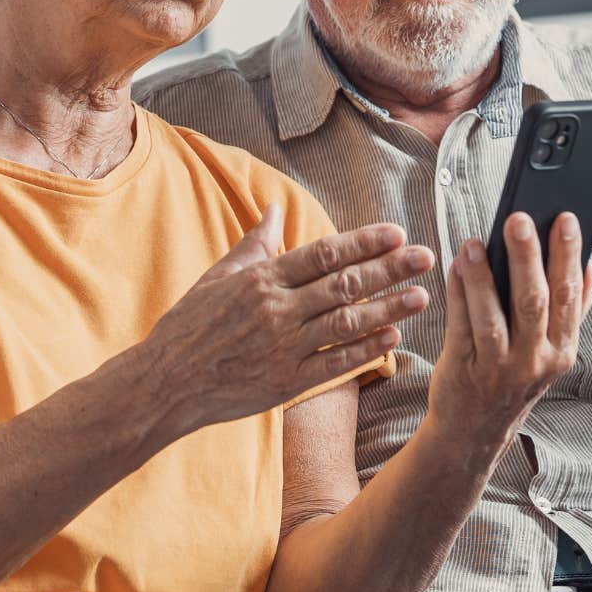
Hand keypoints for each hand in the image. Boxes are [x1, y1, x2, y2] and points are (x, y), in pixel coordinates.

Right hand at [128, 204, 436, 430]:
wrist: (166, 382)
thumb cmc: (191, 326)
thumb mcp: (218, 275)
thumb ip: (255, 243)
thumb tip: (275, 209)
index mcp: (262, 278)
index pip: (323, 254)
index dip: (363, 243)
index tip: (396, 233)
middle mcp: (276, 309)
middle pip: (344, 284)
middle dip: (389, 269)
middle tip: (425, 256)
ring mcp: (282, 347)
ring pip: (346, 323)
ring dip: (388, 308)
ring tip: (421, 296)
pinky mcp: (286, 382)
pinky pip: (334, 363)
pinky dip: (365, 350)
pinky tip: (393, 337)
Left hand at [427, 212, 591, 452]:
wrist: (474, 431)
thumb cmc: (514, 381)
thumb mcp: (552, 353)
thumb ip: (573, 312)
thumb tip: (589, 265)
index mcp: (562, 350)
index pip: (569, 296)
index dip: (568, 256)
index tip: (566, 218)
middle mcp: (534, 360)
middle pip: (534, 301)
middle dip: (528, 257)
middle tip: (519, 219)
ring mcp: (498, 367)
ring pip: (493, 315)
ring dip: (484, 275)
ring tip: (476, 241)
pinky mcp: (463, 368)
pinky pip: (460, 324)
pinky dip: (459, 292)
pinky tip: (457, 265)